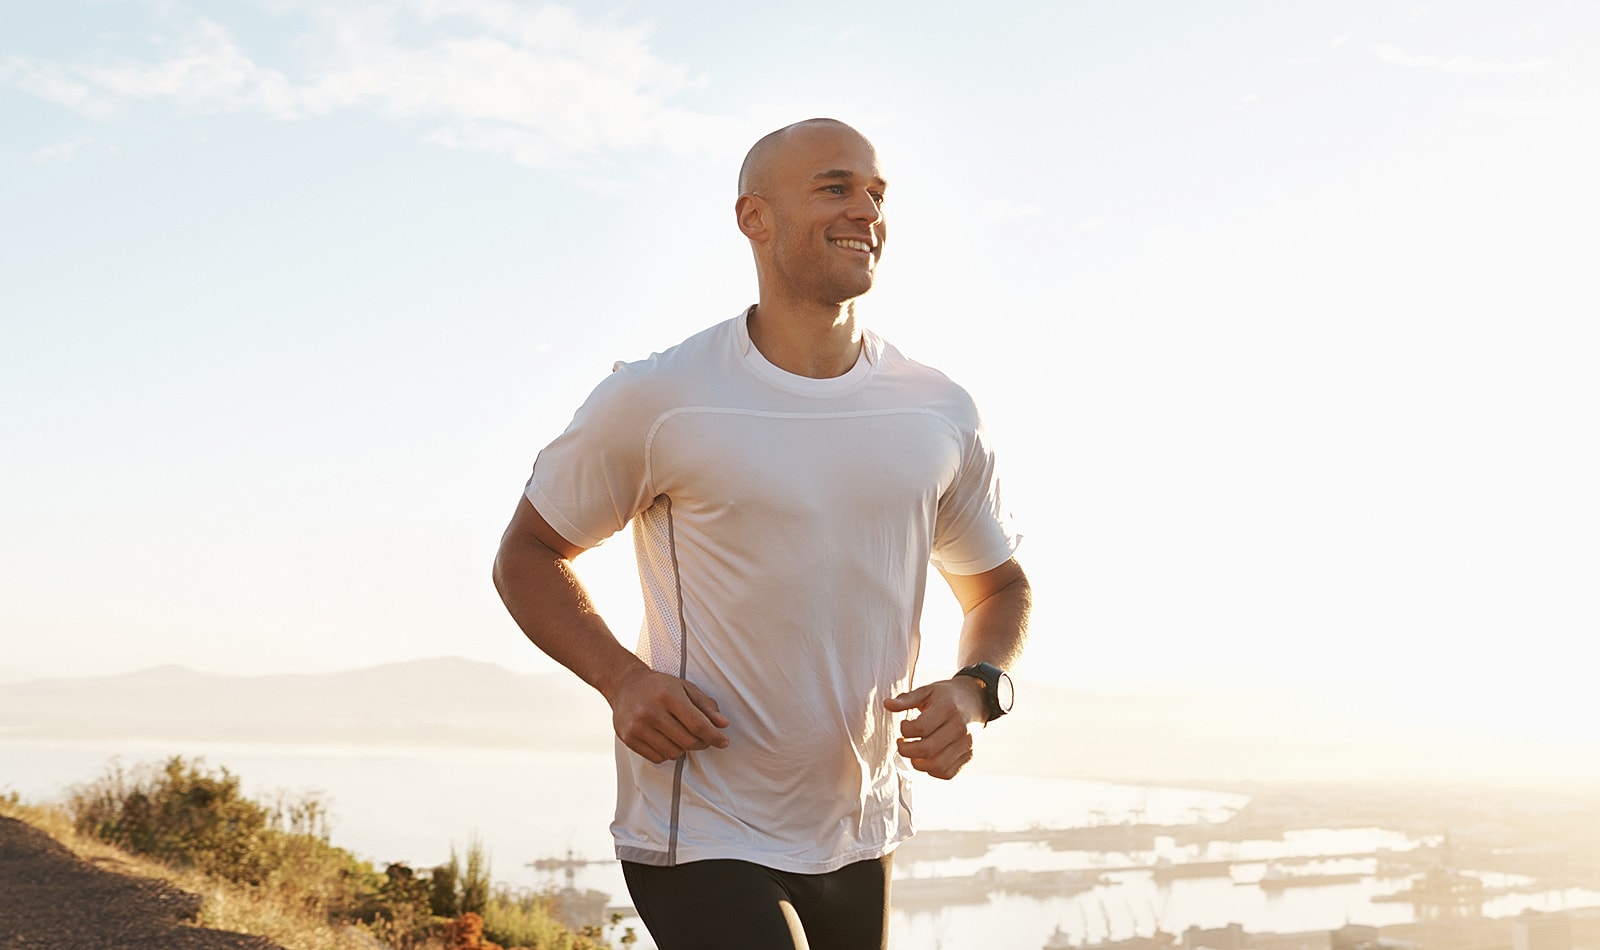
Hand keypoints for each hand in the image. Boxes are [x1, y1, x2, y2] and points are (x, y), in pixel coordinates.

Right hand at [608, 666, 730, 763]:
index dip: (714, 736)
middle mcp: (651, 711)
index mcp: (668, 695)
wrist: (625, 684)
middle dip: (701, 743)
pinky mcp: (629, 739)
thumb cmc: (660, 686)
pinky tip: (666, 740)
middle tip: (704, 738)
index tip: (723, 742)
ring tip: (681, 736)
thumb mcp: (685, 688)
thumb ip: (706, 706)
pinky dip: (667, 753)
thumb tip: (723, 725)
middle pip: (687, 741)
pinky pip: (657, 758)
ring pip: (673, 753)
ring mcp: (638, 727)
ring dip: (683, 749)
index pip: (697, 724)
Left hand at [883, 677, 986, 779]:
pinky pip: (947, 773)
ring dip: (918, 763)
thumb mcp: (927, 691)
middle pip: (927, 750)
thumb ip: (906, 699)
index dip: (905, 730)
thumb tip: (887, 705)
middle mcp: (961, 727)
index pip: (921, 728)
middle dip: (906, 750)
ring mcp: (967, 744)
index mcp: (949, 708)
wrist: (977, 700)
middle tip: (902, 742)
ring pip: (937, 766)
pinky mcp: (969, 756)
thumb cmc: (947, 696)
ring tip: (913, 753)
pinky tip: (926, 758)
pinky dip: (932, 770)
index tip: (904, 726)